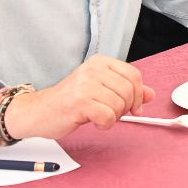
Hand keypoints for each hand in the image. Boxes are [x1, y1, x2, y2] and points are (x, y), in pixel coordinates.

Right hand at [3, 56, 153, 139]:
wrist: (37, 112)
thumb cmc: (69, 102)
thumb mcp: (100, 91)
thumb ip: (125, 90)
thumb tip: (151, 94)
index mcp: (100, 63)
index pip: (134, 75)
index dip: (139, 94)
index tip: (134, 107)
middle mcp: (93, 69)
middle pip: (130, 90)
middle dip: (126, 107)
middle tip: (113, 114)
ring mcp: (86, 84)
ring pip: (120, 104)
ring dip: (113, 117)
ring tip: (97, 116)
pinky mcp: (80, 101)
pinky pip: (108, 117)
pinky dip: (105, 124)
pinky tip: (92, 121)